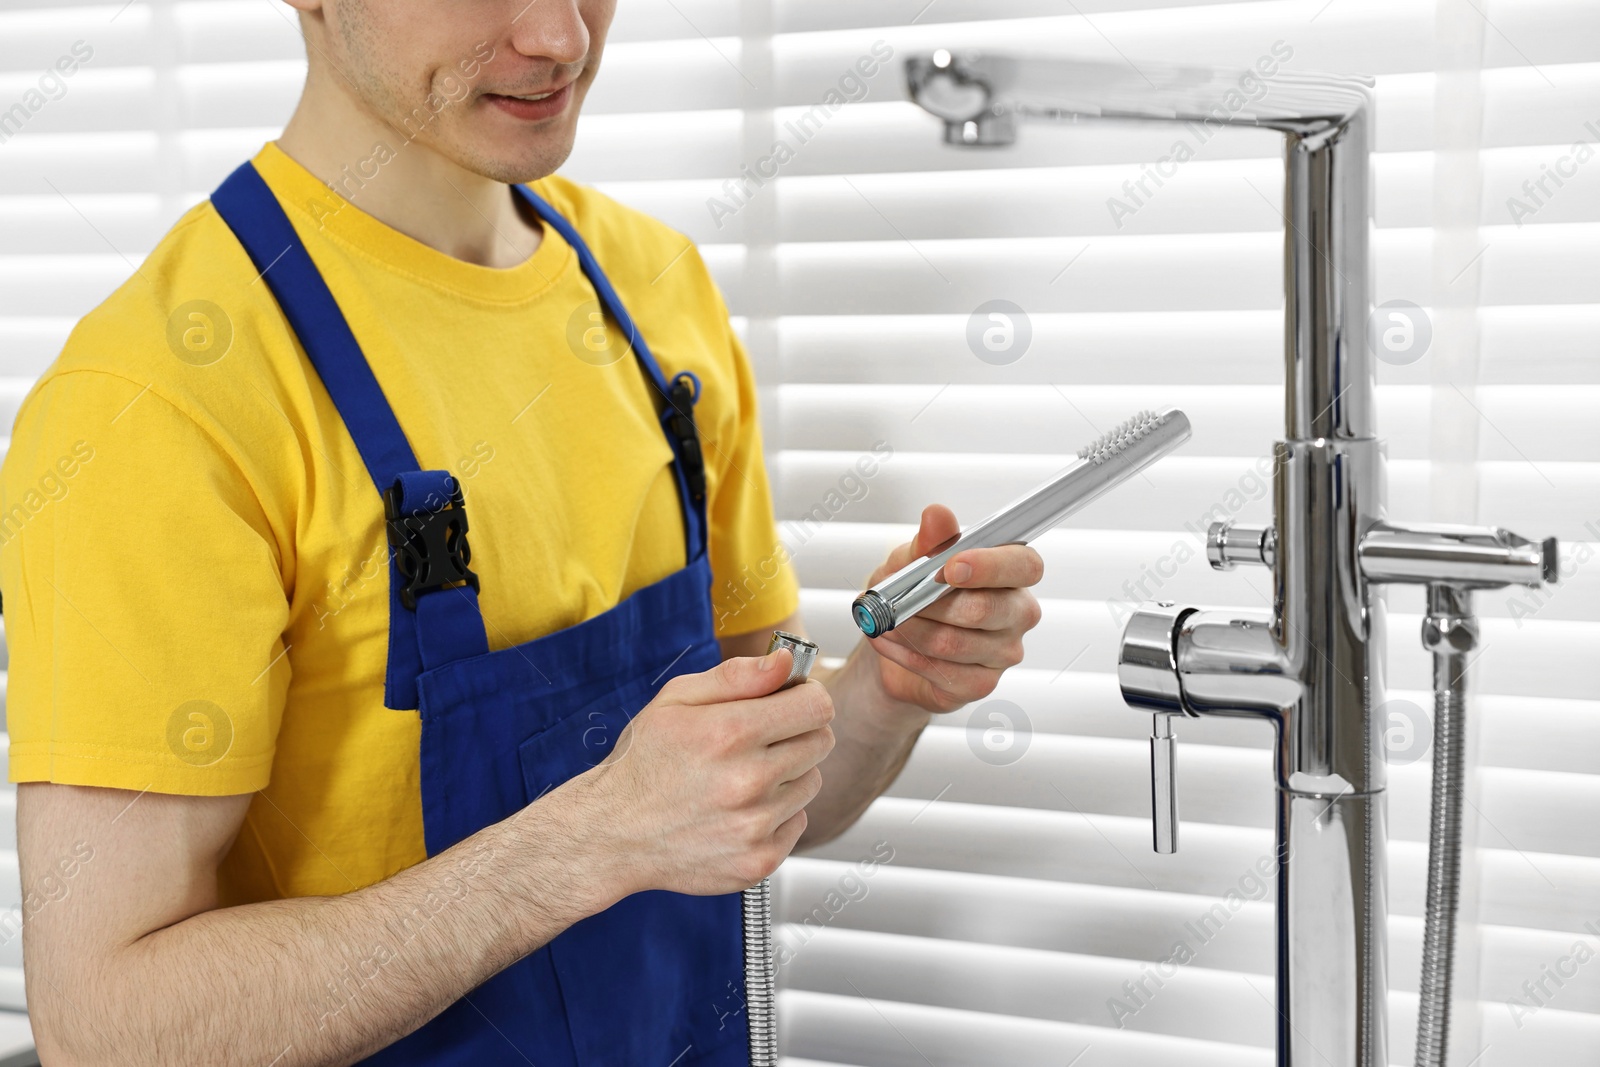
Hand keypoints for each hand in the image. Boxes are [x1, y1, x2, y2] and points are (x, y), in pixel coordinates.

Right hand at [566, 650, 834, 898]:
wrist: (613, 833)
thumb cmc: (644, 761)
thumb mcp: (677, 699)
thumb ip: (738, 676)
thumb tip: (787, 662)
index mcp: (730, 733)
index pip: (817, 707)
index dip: (806, 698)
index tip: (789, 702)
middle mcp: (749, 782)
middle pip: (822, 742)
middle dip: (797, 734)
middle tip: (758, 741)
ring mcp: (755, 827)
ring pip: (812, 783)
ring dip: (787, 776)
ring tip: (742, 778)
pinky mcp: (759, 860)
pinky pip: (798, 822)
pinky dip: (777, 815)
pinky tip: (739, 811)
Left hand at [862, 504, 1043, 712]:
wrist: (895, 640)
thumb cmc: (913, 592)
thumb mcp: (911, 560)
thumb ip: (929, 541)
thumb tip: (937, 515)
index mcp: (1011, 574)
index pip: (1025, 566)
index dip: (991, 567)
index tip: (950, 566)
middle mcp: (1017, 613)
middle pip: (986, 609)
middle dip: (931, 602)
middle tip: (898, 597)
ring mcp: (1003, 652)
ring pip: (955, 642)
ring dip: (910, 629)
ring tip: (885, 619)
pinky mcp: (981, 684)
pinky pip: (943, 672)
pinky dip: (906, 654)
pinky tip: (892, 641)